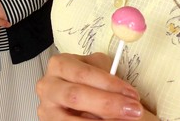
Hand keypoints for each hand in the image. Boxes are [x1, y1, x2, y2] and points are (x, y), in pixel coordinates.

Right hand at [36, 52, 155, 119]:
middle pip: (76, 95)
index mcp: (59, 64)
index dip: (110, 84)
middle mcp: (48, 85)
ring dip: (102, 120)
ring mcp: (46, 107)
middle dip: (108, 103)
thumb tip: (126, 92)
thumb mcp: (98, 70)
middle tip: (132, 110)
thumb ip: (107, 75)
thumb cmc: (89, 82)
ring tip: (122, 120)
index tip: (132, 94)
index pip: (84, 73)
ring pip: (73, 118)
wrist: (80, 98)